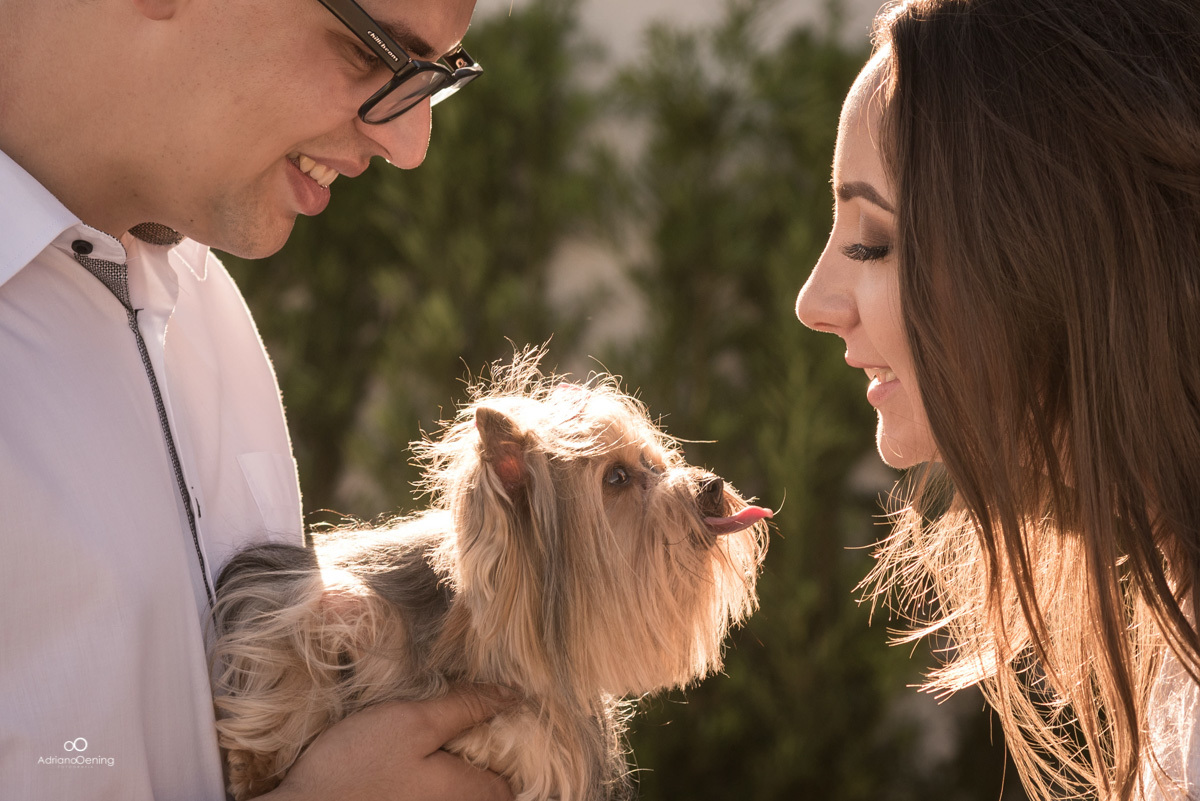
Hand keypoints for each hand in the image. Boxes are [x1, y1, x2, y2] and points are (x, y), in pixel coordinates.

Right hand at [257, 686, 515, 800]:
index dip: (513, 746)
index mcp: (467, 793)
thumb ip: (466, 708)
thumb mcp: (415, 721)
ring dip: (458, 765)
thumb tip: (514, 696)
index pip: (513, 781)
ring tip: (440, 732)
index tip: (498, 715)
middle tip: (468, 719)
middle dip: (486, 756)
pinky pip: (434, 795)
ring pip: (460, 790)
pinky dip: (434, 776)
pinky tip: (414, 757)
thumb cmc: (357, 765)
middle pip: (489, 789)